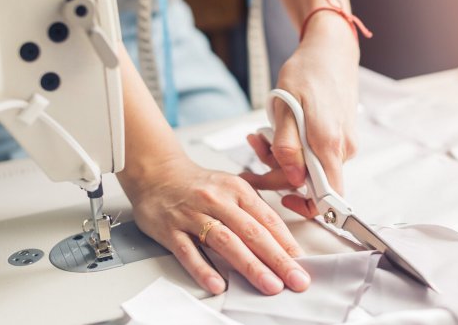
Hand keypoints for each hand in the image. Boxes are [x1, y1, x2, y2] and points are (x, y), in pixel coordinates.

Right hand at [119, 157, 309, 294]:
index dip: (287, 243)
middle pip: (252, 232)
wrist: (156, 173)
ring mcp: (193, 215)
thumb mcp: (232, 187)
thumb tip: (283, 239)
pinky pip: (188, 251)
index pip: (267, 219)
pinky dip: (203, 268)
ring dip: (250, 266)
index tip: (301, 263)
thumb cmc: (199, 186)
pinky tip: (218, 284)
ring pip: (225, 242)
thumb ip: (256, 209)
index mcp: (237, 190)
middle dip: (277, 259)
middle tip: (294, 278)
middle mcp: (217, 201)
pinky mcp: (170, 229)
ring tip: (269, 284)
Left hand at [241, 13, 359, 217]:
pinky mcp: (340, 136)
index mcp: (329, 145)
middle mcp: (342, 148)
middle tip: (254, 149)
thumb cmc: (308, 72)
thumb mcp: (286, 107)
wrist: (331, 50)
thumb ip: (287, 147)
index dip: (306, 206)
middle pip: (311, 182)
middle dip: (278, 171)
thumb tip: (292, 179)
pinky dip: (295, 146)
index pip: (328, 198)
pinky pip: (316, 153)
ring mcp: (343, 143)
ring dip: (283, 156)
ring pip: (311, 166)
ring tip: (261, 133)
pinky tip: (279, 129)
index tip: (283, 198)